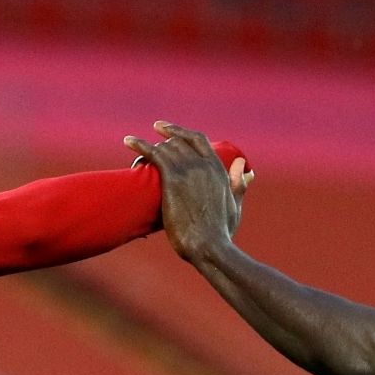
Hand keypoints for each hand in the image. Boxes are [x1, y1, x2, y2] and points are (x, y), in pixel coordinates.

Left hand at [124, 121, 252, 262]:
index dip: (179, 131)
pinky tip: (128, 141)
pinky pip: (153, 153)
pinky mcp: (173, 180)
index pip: (197, 139)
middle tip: (148, 146)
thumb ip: (239, 184)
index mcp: (218, 169)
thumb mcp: (235, 205)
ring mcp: (188, 171)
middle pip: (178, 142)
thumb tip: (246, 169)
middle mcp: (203, 165)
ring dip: (148, 146)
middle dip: (162, 142)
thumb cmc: (221, 233)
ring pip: (165, 147)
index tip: (164, 128)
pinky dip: (139, 145)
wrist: (210, 247)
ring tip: (135, 150)